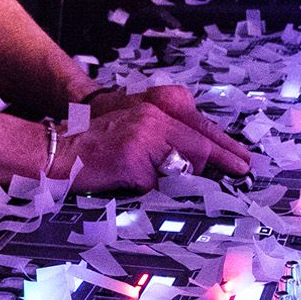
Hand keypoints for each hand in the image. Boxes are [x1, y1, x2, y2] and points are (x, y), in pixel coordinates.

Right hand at [56, 95, 250, 193]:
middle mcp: (152, 118)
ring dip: (184, 179)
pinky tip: (136, 187)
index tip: (242, 160)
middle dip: (223, 160)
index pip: (198, 126)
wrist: (57, 150)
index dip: (223, 144)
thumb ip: (163, 138)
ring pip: (182, 164)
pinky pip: (154, 184)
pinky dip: (150, 191)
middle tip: (243, 172)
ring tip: (183, 185)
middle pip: (199, 143)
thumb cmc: (94, 144)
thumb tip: (199, 160)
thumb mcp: (134, 128)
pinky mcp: (131, 159)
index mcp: (154, 109)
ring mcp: (143, 137)